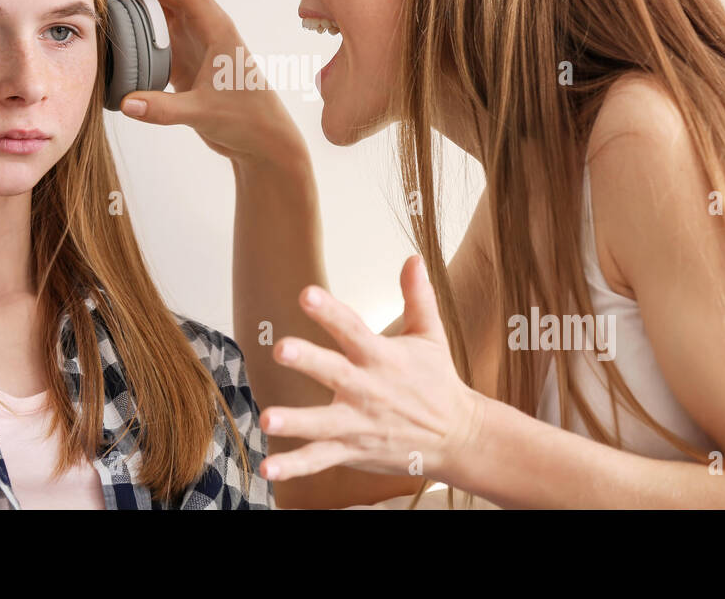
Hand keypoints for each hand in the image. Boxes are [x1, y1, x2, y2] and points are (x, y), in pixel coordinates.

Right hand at [109, 0, 303, 163]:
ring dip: (132, 10)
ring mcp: (192, 41)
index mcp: (215, 26)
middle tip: (102, 4)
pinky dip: (135, 36)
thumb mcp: (204, 114)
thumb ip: (163, 109)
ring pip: (158, 9)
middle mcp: (203, 26)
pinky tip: (117, 51)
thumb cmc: (247, 120)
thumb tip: (126, 102)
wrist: (262, 139)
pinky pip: (154, 36)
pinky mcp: (183, 59)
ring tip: (104, 22)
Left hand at [257, 255, 485, 483]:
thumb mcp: (430, 336)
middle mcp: (368, 389)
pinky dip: (294, 466)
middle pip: (334, 372)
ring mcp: (358, 423)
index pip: (352, 329)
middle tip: (281, 348)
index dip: (329, 311)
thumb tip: (413, 257)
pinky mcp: (353, 450)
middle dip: (308, 361)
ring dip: (295, 422)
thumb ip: (417, 296)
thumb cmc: (438, 381)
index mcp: (382, 357)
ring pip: (322, 423)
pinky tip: (268, 467)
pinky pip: (319, 460)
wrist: (458, 437)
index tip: (305, 294)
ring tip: (266, 419)